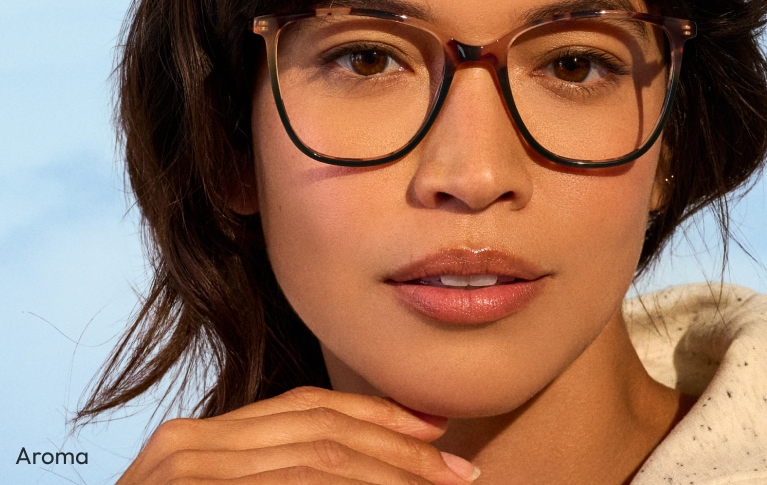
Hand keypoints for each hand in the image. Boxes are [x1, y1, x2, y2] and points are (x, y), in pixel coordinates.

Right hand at [117, 386, 479, 483]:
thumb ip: (286, 477)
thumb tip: (378, 469)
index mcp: (203, 440)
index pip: (310, 409)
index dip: (379, 417)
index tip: (435, 431)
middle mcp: (190, 445)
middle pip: (323, 430)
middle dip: (401, 449)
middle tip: (460, 471)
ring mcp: (185, 471)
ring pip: (319, 458)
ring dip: (392, 474)